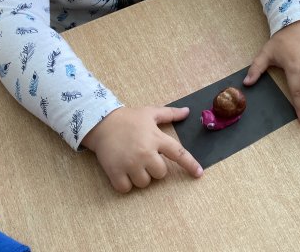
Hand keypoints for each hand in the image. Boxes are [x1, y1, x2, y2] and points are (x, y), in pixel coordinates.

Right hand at [81, 106, 202, 192]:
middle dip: (154, 168)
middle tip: (144, 157)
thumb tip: (187, 111)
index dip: (190, 164)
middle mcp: (146, 152)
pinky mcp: (115, 172)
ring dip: (139, 176)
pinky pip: (126, 188)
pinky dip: (125, 184)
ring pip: (144, 183)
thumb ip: (169, 114)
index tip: (199, 174)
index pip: (179, 154)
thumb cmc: (128, 118)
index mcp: (156, 138)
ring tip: (131, 162)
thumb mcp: (150, 112)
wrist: (101, 122)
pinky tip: (121, 171)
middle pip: (161, 174)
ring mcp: (130, 163)